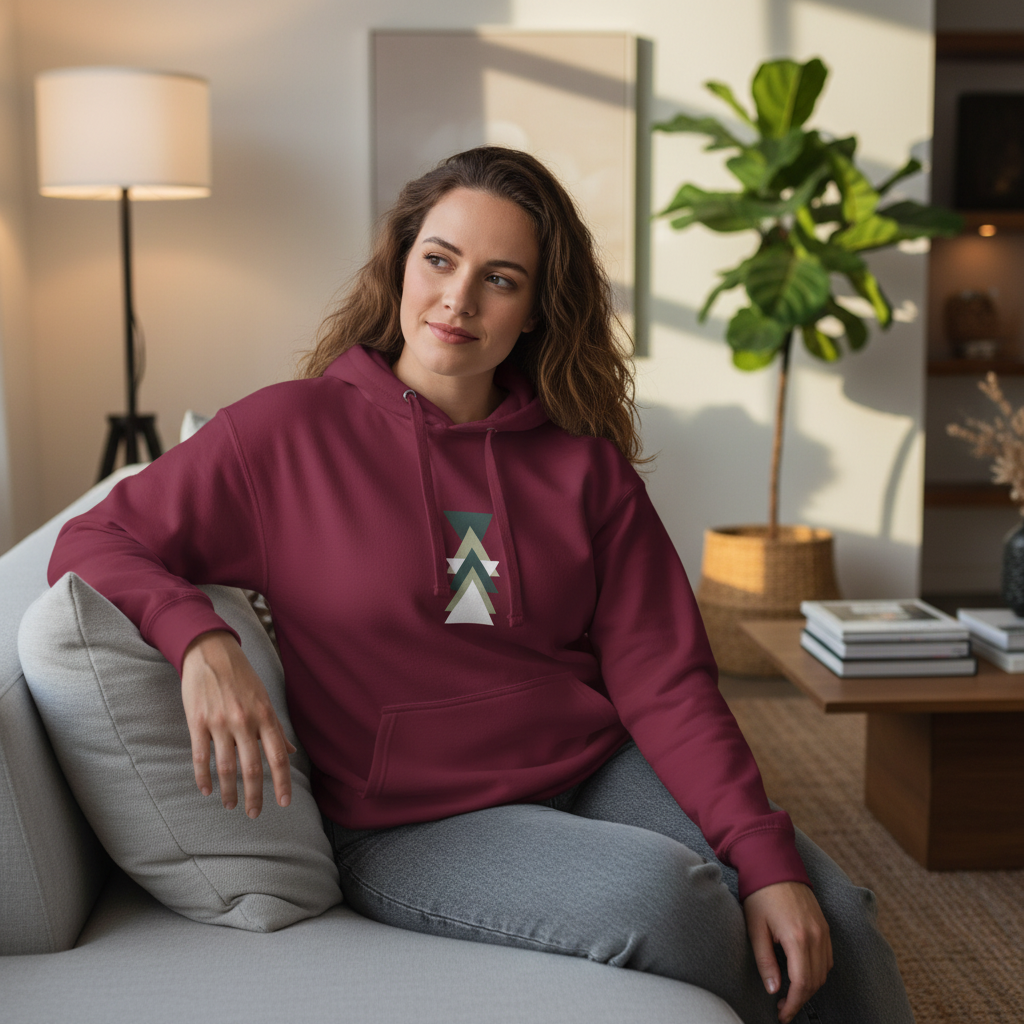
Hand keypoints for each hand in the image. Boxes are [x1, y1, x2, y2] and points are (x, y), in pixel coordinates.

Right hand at [181, 630, 295, 817]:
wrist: (210, 652)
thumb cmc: (242, 677)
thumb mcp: (264, 699)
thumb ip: (276, 729)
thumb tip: (290, 753)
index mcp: (265, 715)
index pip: (278, 756)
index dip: (283, 782)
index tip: (285, 803)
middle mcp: (245, 721)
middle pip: (252, 768)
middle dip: (255, 796)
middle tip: (254, 814)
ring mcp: (219, 722)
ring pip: (226, 767)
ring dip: (229, 791)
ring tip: (231, 805)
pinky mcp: (197, 722)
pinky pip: (200, 756)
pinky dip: (203, 777)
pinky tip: (206, 790)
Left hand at [743, 881, 832, 1022]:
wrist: (773, 865)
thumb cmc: (760, 895)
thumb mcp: (756, 928)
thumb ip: (765, 961)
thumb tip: (773, 990)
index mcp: (797, 938)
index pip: (802, 983)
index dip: (793, 1004)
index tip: (781, 1014)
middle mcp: (816, 936)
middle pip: (815, 981)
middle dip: (801, 999)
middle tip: (783, 1007)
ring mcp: (823, 930)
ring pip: (824, 972)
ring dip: (810, 987)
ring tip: (791, 993)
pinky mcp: (824, 925)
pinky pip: (828, 958)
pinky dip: (818, 971)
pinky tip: (802, 974)